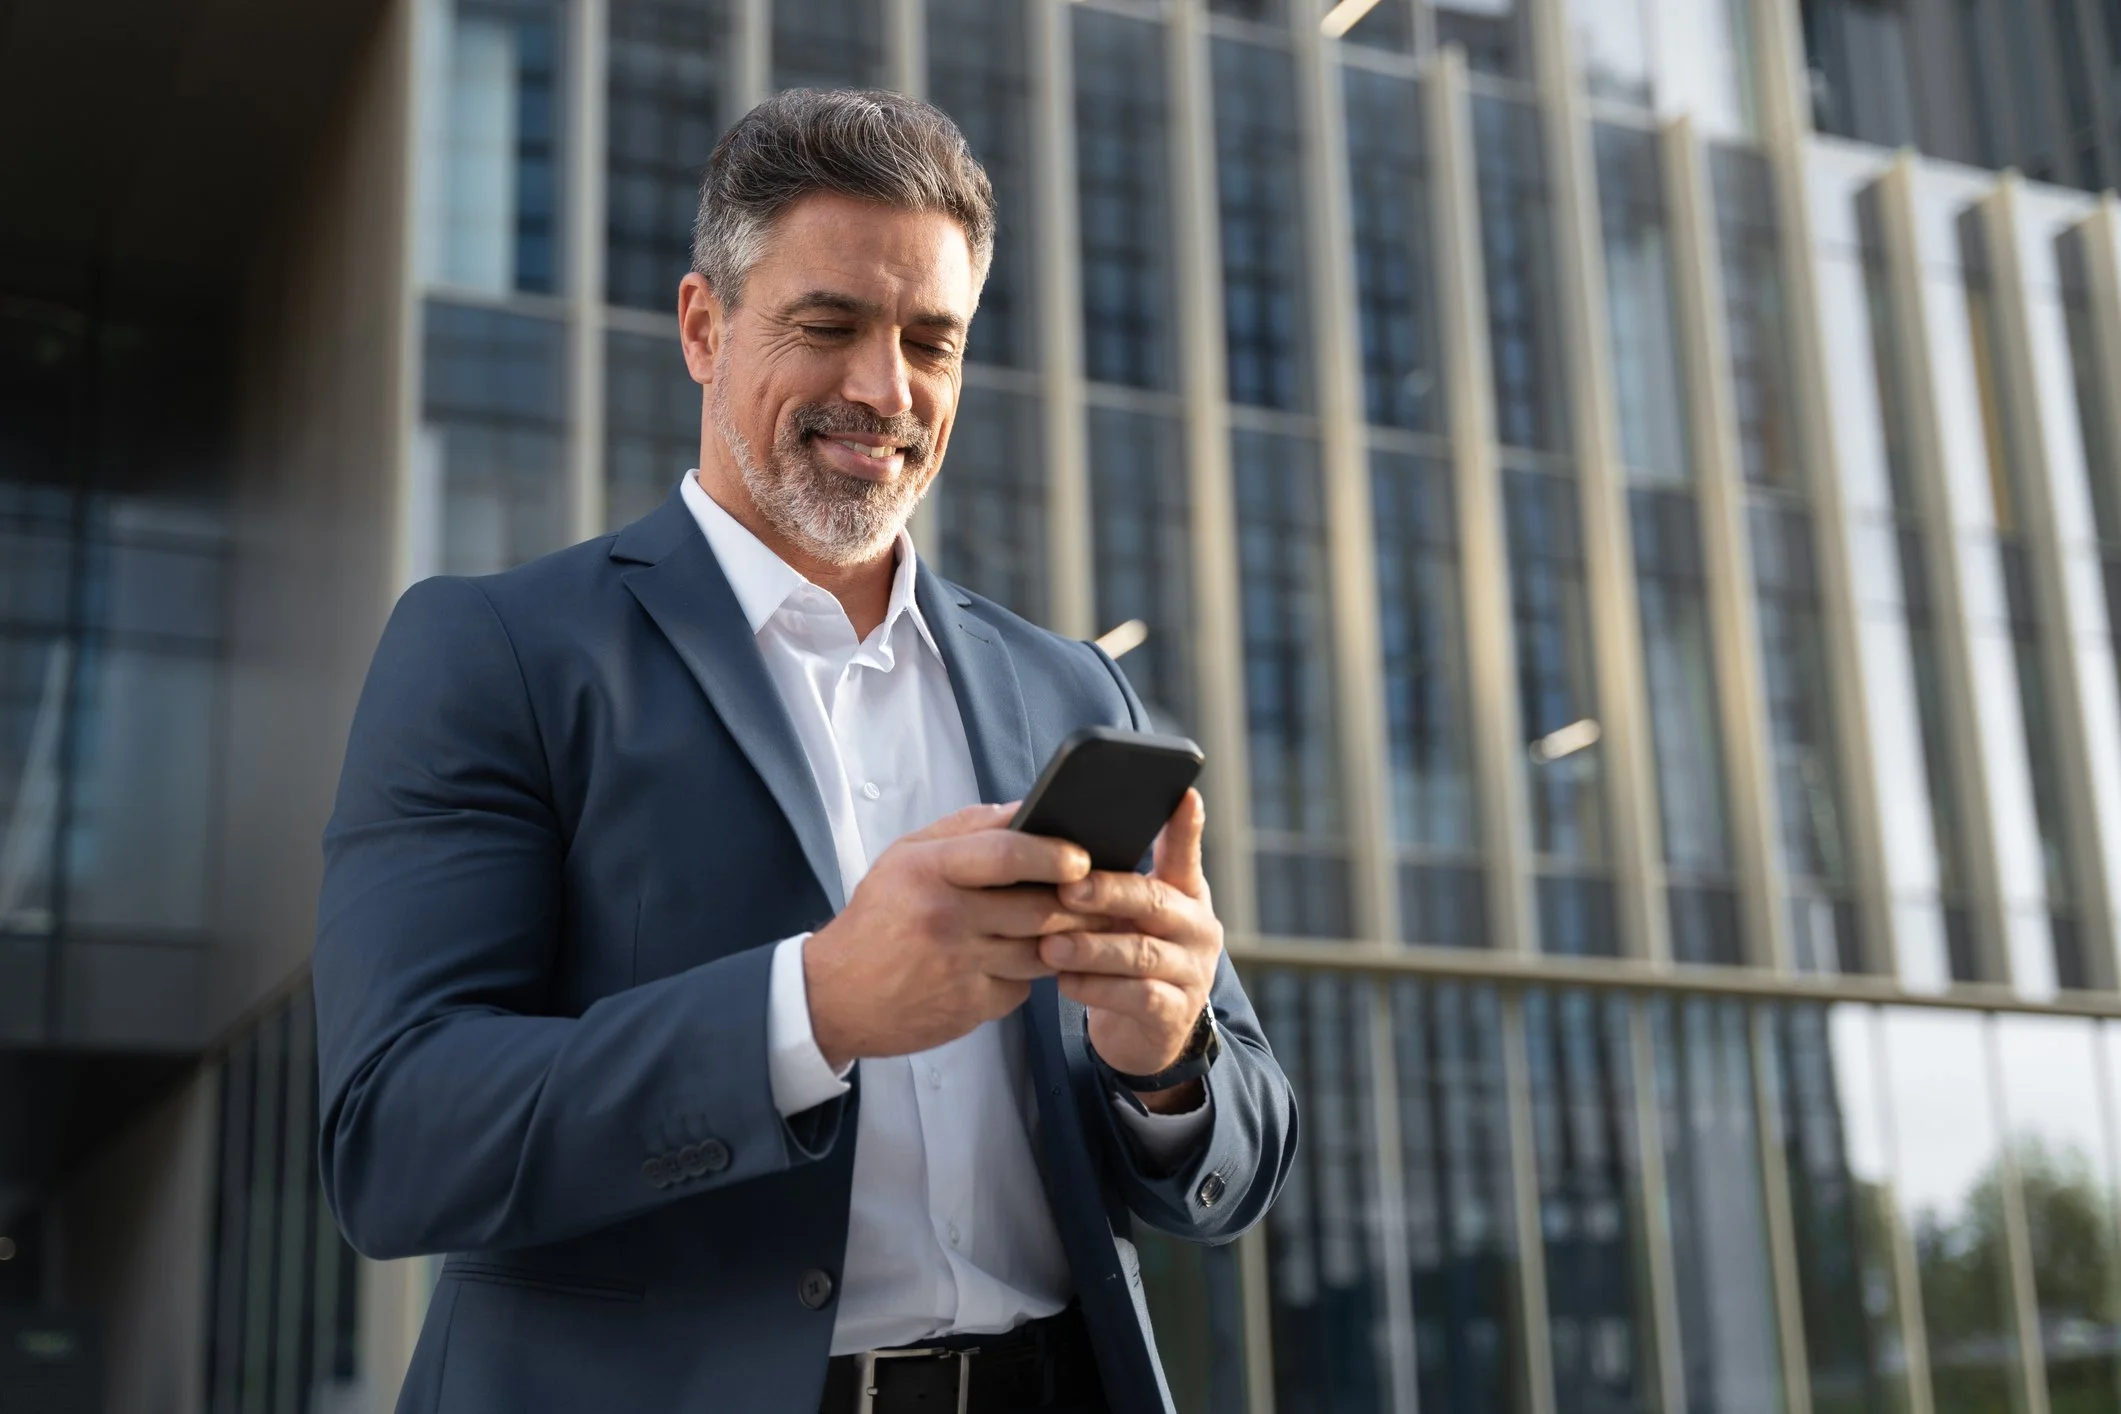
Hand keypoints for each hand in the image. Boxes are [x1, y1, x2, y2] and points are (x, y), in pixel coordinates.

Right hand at [803, 804, 1109, 1068]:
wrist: (834, 996)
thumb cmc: (879, 918)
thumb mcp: (907, 857)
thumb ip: (967, 829)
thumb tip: (1027, 809)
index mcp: (929, 870)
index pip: (1006, 854)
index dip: (1053, 854)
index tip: (1082, 857)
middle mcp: (945, 918)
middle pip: (1038, 908)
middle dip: (1080, 903)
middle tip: (1108, 894)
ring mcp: (959, 967)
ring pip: (1041, 950)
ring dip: (1067, 939)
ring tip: (1086, 925)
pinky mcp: (970, 1007)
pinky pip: (1023, 986)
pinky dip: (1032, 974)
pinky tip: (1027, 960)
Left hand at [1039, 790, 1221, 1113]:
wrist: (1146, 1031)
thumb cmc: (1126, 953)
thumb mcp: (1129, 914)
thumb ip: (1111, 880)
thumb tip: (1057, 840)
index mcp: (1185, 893)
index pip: (1185, 852)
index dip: (1186, 825)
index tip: (1184, 794)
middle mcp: (1197, 927)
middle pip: (1155, 901)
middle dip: (1109, 893)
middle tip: (1067, 888)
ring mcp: (1191, 972)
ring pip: (1142, 953)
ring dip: (1093, 948)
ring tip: (1051, 945)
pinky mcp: (1173, 1013)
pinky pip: (1136, 996)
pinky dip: (1096, 989)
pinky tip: (1064, 982)